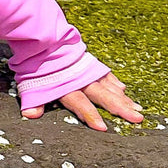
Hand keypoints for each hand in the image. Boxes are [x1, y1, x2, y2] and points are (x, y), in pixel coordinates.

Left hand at [22, 71, 143, 131]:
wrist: (44, 39)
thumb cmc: (36, 65)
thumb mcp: (30, 84)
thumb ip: (34, 100)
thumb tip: (30, 115)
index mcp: (66, 86)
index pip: (80, 104)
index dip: (90, 115)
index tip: (102, 128)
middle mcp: (81, 79)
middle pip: (103, 96)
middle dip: (120, 108)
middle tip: (137, 118)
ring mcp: (88, 71)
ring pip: (109, 86)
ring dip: (123, 98)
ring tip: (136, 110)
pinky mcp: (91, 65)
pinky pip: (106, 75)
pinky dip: (114, 83)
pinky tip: (123, 90)